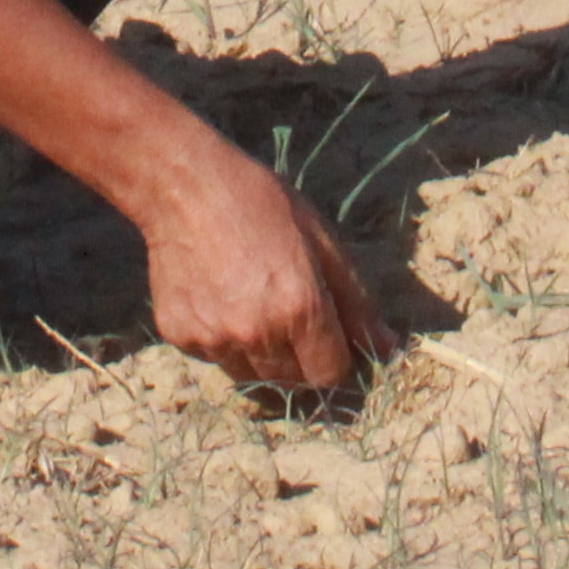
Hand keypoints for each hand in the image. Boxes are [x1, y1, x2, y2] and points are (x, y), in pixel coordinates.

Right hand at [140, 138, 396, 392]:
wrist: (181, 186)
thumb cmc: (260, 203)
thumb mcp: (322, 240)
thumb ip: (357, 301)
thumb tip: (388, 348)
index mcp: (299, 309)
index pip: (330, 375)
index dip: (335, 356)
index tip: (327, 333)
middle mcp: (257, 334)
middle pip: (292, 382)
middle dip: (299, 358)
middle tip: (287, 313)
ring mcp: (214, 339)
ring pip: (250, 375)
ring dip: (259, 354)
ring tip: (250, 303)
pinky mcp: (180, 337)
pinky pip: (213, 357)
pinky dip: (222, 339)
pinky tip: (217, 297)